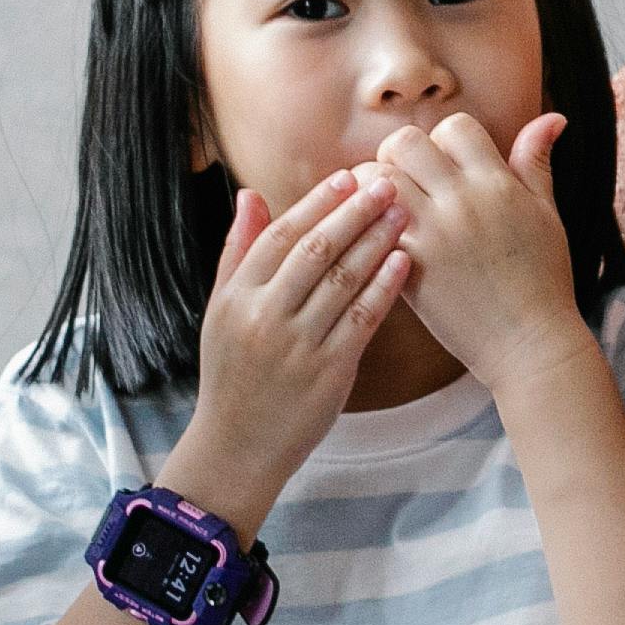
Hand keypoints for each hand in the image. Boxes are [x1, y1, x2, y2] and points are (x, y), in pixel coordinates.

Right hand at [172, 166, 410, 517]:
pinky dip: (384, 287)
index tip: (347, 178)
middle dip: (354, 212)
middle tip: (386, 184)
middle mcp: (264, 317)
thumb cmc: (232, 373)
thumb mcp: (221, 311)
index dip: (316, 203)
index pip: (280, 236)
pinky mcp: (329, 372)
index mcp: (236, 297)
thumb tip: (250, 193)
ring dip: (375, 242)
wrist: (238, 447)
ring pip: (342, 281)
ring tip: (402, 213)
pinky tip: (404, 262)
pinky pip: (362, 320)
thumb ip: (237, 251)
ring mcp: (297, 346)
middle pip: (315, 251)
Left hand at [369, 111, 586, 381]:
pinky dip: (368, 225)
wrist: (530, 343)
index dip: (445, 141)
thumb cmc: (543, 279)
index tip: (445, 167)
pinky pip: (372, 226)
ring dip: (376, 187)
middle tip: (408, 182)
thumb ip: (536, 163)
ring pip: (378, 179)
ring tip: (388, 207)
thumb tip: (553, 117)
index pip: (454, 127)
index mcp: (498, 183)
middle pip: (405, 142)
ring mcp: (433, 233)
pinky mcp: (410, 266)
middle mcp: (463, 201)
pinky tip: (378, 237)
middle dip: (400, 155)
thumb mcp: (546, 214)